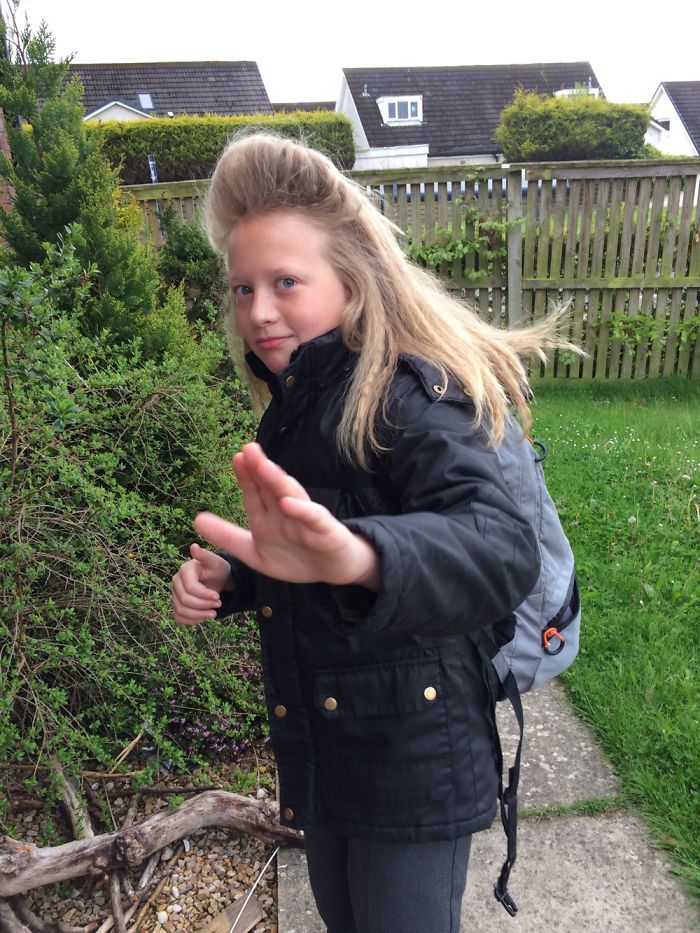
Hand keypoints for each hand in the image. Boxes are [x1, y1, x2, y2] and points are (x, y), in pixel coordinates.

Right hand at [172, 543, 232, 625]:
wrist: (217, 579)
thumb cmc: (217, 568)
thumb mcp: (215, 561)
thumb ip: (205, 555)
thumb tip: (193, 546)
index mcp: (185, 569)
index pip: (190, 588)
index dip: (204, 595)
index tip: (218, 598)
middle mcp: (176, 581)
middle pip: (185, 600)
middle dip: (203, 606)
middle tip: (218, 605)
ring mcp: (175, 594)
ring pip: (180, 610)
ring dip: (198, 615)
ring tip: (213, 614)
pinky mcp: (177, 604)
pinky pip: (178, 617)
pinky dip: (190, 621)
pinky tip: (203, 619)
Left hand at [194, 443, 379, 590]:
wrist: (333, 570)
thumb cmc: (295, 558)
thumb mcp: (254, 552)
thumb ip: (227, 537)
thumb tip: (196, 519)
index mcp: (267, 516)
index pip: (253, 491)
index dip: (245, 475)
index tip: (236, 457)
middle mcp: (285, 511)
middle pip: (271, 486)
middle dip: (260, 468)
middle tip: (248, 449)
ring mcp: (305, 518)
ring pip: (290, 495)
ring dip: (277, 481)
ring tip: (264, 467)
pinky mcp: (324, 530)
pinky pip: (312, 517)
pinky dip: (301, 509)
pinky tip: (287, 502)